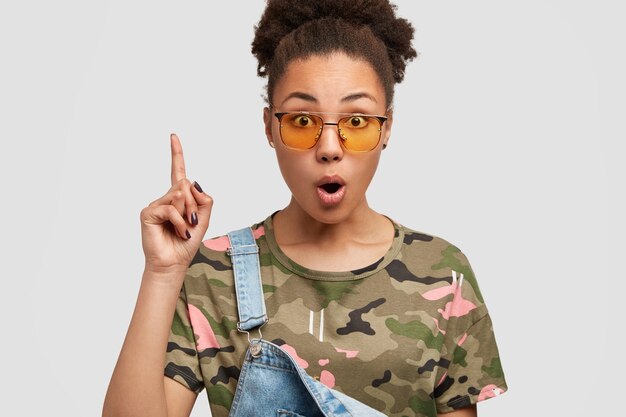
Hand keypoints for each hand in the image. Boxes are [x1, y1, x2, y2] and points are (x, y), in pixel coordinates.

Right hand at [139, 133, 212, 282]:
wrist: (173, 262)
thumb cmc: (186, 243)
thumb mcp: (203, 220)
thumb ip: (204, 199)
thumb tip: (189, 182)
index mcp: (179, 198)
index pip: (178, 171)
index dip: (176, 154)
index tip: (173, 136)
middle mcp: (166, 197)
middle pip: (186, 186)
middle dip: (194, 205)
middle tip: (191, 223)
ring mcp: (156, 204)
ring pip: (180, 195)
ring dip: (188, 215)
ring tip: (183, 230)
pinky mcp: (148, 212)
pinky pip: (170, 208)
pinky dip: (179, 221)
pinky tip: (179, 232)